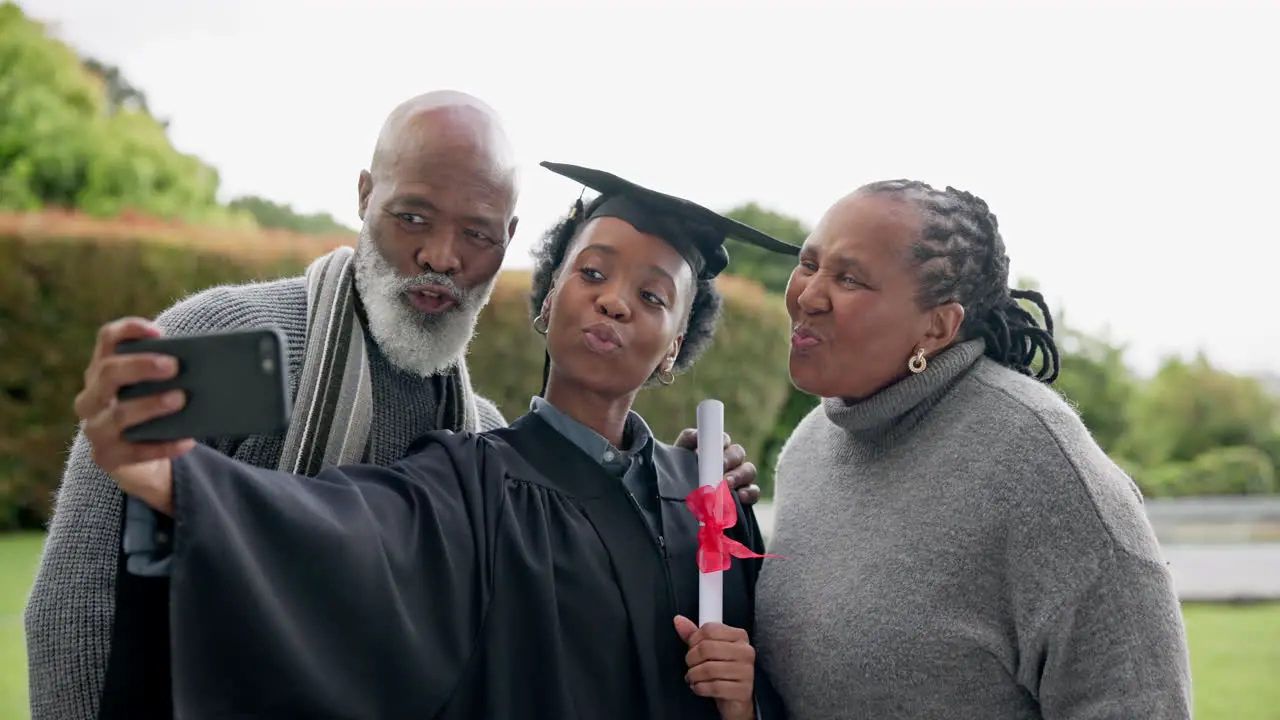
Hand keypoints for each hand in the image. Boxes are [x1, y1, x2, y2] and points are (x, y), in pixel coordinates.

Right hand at [75, 317, 191, 514]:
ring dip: (150, 405)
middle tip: (174, 366)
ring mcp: (95, 428)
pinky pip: (133, 451)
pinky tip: (187, 440)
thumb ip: (172, 373)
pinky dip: (162, 445)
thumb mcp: (161, 390)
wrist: (144, 461)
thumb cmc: (156, 414)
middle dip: (140, 366)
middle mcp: (91, 397)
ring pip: (117, 414)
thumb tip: (212, 361)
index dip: (128, 329)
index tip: (159, 331)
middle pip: (107, 373)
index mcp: (104, 371)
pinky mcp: (106, 457)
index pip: (107, 339)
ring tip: (180, 399)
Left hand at [673, 429, 759, 506]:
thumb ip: (687, 441)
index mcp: (714, 449)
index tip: (716, 448)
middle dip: (729, 460)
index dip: (722, 442)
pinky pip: (754, 492)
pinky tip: (739, 497)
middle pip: (738, 453)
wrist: (677, 504)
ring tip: (726, 485)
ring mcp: (739, 478)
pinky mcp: (745, 496)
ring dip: (739, 476)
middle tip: (719, 470)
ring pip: (749, 470)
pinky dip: (749, 493)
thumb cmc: (677, 477)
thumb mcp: (677, 457)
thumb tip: (697, 435)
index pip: (723, 439)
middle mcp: (730, 461)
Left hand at [674, 615, 755, 719]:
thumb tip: (678, 620)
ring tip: (692, 678)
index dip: (693, 640)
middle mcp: (746, 651)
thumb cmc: (723, 671)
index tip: (692, 649)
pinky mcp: (742, 690)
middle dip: (691, 659)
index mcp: (739, 636)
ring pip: (709, 669)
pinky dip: (700, 688)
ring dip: (694, 675)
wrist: (736, 699)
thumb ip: (694, 635)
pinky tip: (699, 687)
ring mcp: (746, 671)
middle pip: (707, 648)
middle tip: (690, 665)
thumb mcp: (709, 650)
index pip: (709, 630)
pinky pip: (714, 687)